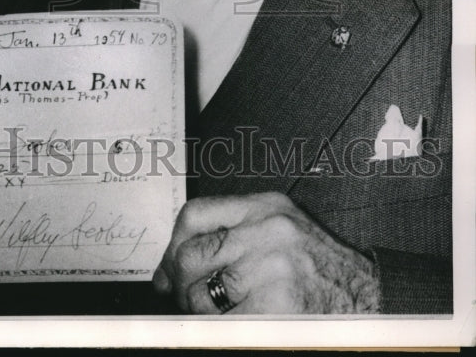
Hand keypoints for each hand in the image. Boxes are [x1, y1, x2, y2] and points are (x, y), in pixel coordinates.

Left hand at [153, 192, 379, 313]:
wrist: (370, 297)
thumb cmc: (322, 268)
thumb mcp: (280, 231)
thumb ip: (231, 236)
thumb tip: (169, 270)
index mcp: (266, 207)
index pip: (196, 214)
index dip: (172, 245)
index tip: (166, 270)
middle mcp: (268, 230)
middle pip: (191, 255)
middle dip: (180, 284)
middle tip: (187, 300)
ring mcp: (272, 267)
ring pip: (203, 294)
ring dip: (201, 312)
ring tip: (220, 314)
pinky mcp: (278, 306)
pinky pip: (226, 324)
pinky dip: (224, 331)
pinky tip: (238, 327)